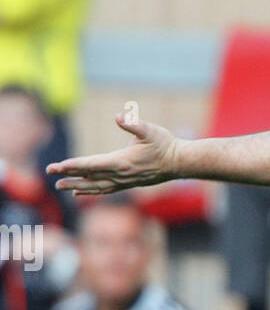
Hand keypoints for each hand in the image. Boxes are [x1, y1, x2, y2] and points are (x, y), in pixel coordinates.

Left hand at [47, 114, 181, 196]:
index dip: (72, 166)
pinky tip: (81, 192)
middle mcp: (120, 175)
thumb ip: (134, 123)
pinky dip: (91, 191)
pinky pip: (105, 189)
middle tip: (50, 174)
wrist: (179, 163)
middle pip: (89, 177)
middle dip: (68, 176)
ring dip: (77, 186)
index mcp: (121, 162)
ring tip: (61, 187)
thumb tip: (119, 117)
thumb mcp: (150, 129)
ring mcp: (124, 181)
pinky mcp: (128, 183)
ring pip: (95, 186)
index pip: (91, 165)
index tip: (56, 166)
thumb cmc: (165, 144)